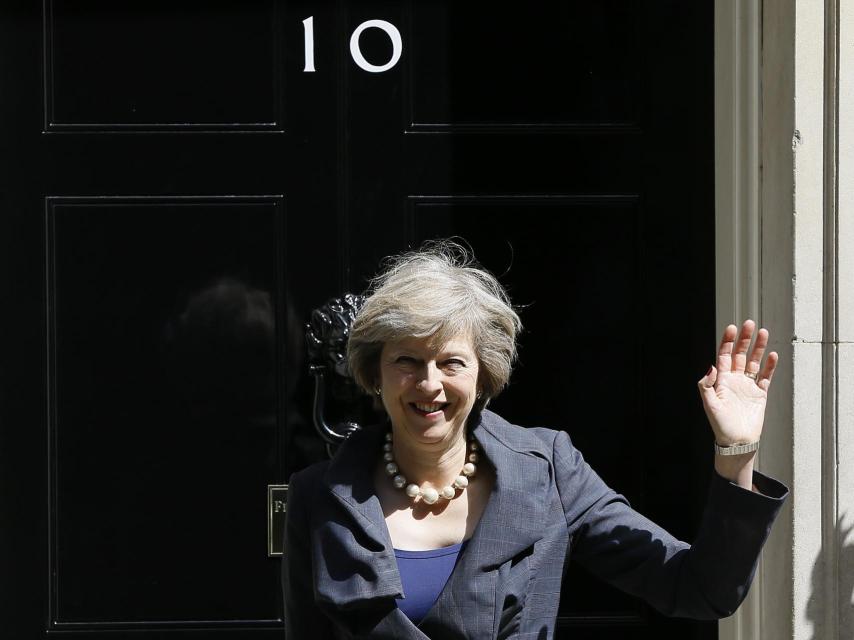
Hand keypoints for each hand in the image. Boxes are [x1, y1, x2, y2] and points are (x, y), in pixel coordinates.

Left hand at [697, 321, 777, 488]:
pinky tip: (772, 355)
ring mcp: (748, 386)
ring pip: (754, 362)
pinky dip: (769, 366)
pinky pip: (765, 377)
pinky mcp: (760, 394)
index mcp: (721, 380)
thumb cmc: (720, 425)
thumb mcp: (708, 404)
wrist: (737, 441)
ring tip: (764, 333)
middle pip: (740, 354)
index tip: (732, 328)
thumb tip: (711, 366)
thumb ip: (706, 385)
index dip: (727, 342)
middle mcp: (734, 380)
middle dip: (744, 339)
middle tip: (750, 323)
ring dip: (759, 348)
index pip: (724, 355)